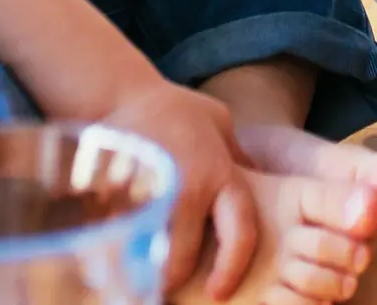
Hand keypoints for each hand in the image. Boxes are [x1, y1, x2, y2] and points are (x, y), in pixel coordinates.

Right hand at [103, 78, 254, 297]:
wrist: (121, 91)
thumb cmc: (176, 110)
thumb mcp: (219, 123)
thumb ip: (240, 158)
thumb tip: (263, 182)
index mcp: (219, 173)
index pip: (240, 231)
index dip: (232, 268)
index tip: (219, 292)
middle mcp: (187, 186)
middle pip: (183, 254)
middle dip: (174, 277)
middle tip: (168, 287)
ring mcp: (149, 190)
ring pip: (148, 250)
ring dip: (145, 266)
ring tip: (141, 275)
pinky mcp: (115, 192)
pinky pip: (117, 236)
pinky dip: (118, 250)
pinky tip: (114, 256)